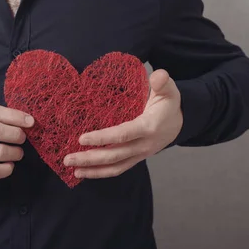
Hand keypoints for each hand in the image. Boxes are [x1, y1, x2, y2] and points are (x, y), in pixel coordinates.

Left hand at [63, 69, 182, 178]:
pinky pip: (118, 169)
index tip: (81, 139)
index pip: (122, 135)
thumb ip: (162, 82)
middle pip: (114, 155)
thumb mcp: (168, 90)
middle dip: (90, 158)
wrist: (180, 123)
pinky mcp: (135, 159)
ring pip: (115, 166)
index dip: (102, 138)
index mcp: (148, 127)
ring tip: (72, 169)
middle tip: (67, 159)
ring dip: (93, 170)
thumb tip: (158, 75)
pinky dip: (101, 173)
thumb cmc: (169, 104)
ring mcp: (139, 155)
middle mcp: (143, 145)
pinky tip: (85, 172)